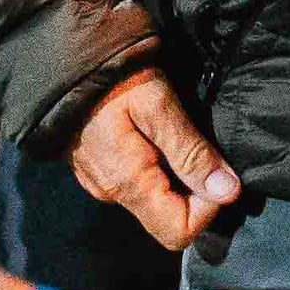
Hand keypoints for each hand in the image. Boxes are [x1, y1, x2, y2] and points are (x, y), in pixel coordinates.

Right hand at [74, 70, 242, 252]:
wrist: (61, 55)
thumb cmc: (113, 75)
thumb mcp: (158, 105)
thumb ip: (191, 152)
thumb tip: (229, 192)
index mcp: (127, 184)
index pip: (179, 233)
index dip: (207, 208)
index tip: (214, 169)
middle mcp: (111, 193)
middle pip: (168, 217)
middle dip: (194, 190)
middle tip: (198, 143)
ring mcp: (100, 182)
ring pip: (154, 199)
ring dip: (175, 174)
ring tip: (174, 132)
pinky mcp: (95, 168)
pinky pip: (136, 182)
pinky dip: (156, 166)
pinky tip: (154, 131)